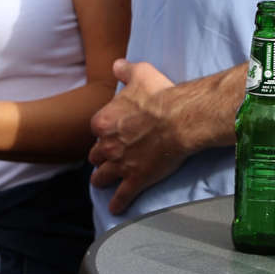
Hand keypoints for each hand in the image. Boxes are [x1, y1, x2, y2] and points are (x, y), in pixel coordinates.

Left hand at [89, 59, 185, 214]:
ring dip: (101, 179)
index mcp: (104, 121)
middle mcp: (107, 145)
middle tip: (105, 159)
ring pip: (102, 176)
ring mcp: (120, 164)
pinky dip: (118, 203)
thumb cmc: (160, 94)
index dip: (103, 132)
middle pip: (96, 155)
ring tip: (101, 183)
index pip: (96, 129)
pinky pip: (122, 196)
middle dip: (99, 157)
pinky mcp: (135, 179)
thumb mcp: (140, 73)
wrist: (179, 119)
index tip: (109, 133)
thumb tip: (117, 64)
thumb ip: (125, 70)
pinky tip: (115, 209)